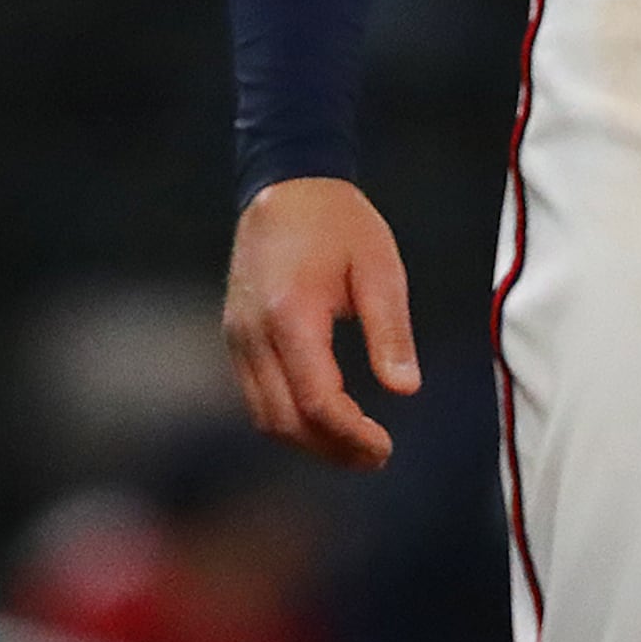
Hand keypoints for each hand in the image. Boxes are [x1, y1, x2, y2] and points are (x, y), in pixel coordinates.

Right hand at [224, 177, 418, 469]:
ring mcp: (237, 337)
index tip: (384, 448)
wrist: (286, 185)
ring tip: (354, 446)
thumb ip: (390, 331)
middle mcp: (253, 334)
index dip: (350, 436)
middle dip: (330, 450)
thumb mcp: (379, 268)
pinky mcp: (235, 337)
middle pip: (284, 422)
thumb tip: (406, 390)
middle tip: (375, 456)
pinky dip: (289, 419)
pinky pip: (256, 397)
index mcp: (291, 315)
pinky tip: (325, 420)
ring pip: (264, 417)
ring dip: (307, 442)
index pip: (316, 402)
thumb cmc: (340, 223)